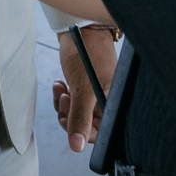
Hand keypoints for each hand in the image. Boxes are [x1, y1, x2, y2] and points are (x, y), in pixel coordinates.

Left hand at [54, 25, 118, 153]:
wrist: (81, 29)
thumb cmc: (88, 54)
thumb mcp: (83, 90)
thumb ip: (80, 118)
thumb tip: (76, 146)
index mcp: (115, 104)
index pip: (102, 133)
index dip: (83, 132)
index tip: (69, 122)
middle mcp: (108, 102)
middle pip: (88, 125)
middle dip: (70, 116)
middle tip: (63, 101)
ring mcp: (97, 95)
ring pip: (78, 113)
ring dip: (64, 105)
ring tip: (60, 90)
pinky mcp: (86, 88)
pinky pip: (73, 102)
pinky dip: (63, 96)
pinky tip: (59, 84)